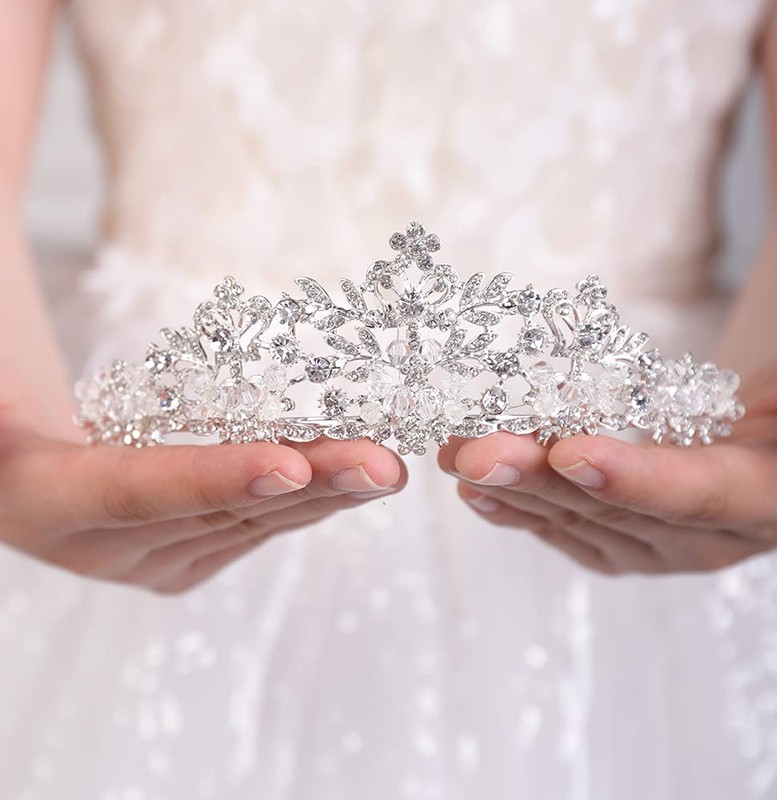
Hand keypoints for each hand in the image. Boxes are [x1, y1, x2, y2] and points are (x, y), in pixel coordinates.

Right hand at [0, 400, 404, 593]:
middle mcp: (94, 547)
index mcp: (36, 498)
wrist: (16, 446)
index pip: (134, 490)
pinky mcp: (183, 554)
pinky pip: (253, 525)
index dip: (214, 480)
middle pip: (215, 510)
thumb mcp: (5, 375)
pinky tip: (354, 479)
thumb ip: (21, 368)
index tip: (290, 466)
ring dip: (323, 495)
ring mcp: (144, 558)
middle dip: (307, 485)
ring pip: (247, 522)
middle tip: (381, 461)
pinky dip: (306, 498)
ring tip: (386, 467)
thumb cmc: (14, 394)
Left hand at [439, 360, 776, 574]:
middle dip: (539, 477)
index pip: (700, 494)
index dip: (636, 479)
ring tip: (455, 455)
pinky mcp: (618, 546)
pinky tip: (473, 493)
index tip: (571, 452)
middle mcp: (709, 540)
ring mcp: (657, 550)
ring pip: (576, 519)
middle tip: (476, 450)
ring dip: (510, 488)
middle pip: (615, 510)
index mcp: (767, 499)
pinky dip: (515, 510)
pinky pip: (563, 532)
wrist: (766, 442)